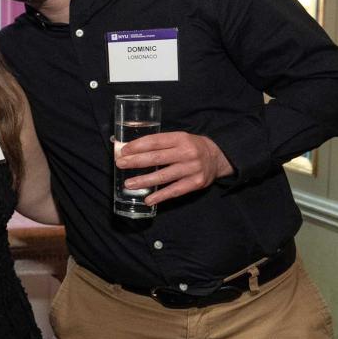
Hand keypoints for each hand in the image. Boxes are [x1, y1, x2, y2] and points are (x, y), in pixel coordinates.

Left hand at [116, 131, 233, 205]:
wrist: (217, 157)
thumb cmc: (190, 147)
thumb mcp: (178, 139)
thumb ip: (159, 144)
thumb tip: (130, 150)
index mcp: (180, 138)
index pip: (155, 141)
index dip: (138, 146)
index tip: (123, 151)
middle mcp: (186, 153)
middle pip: (157, 158)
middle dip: (136, 161)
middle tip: (120, 164)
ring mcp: (192, 169)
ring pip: (163, 176)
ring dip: (144, 181)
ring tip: (129, 184)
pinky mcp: (196, 183)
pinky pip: (174, 191)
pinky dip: (160, 196)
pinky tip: (148, 199)